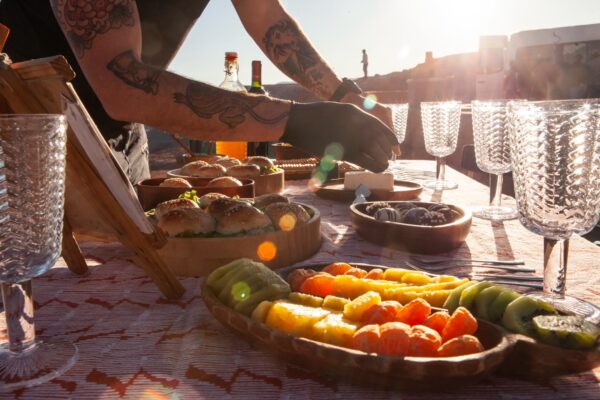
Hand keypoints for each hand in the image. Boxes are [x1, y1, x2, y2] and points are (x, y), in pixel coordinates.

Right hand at [280, 102, 398, 171]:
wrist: (296, 120)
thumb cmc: (313, 116)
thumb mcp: (337, 111)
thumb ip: (351, 119)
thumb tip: (363, 132)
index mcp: (355, 112)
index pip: (380, 127)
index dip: (390, 138)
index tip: (396, 147)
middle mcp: (355, 123)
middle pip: (379, 140)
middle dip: (387, 151)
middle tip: (390, 158)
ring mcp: (349, 137)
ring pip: (375, 151)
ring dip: (383, 159)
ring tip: (385, 165)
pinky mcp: (342, 151)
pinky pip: (365, 161)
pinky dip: (375, 166)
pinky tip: (378, 169)